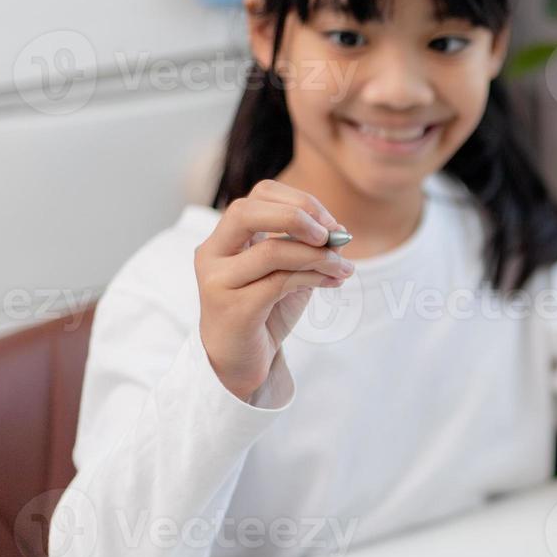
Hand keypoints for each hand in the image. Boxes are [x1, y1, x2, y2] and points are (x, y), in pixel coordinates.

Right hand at [194, 179, 353, 401]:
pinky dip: (314, 278)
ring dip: (318, 256)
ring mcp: (217, 281)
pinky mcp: (232, 309)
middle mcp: (213, 254)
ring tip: (344, 268)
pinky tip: (334, 283)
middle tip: (331, 235)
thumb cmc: (265, 312)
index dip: (300, 201)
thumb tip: (341, 232)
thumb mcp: (289, 272)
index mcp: (225, 237)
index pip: (258, 195)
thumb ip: (308, 249)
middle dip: (297, 216)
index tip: (331, 224)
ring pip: (271, 252)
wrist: (243, 361)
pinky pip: (279, 283)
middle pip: (247, 212)